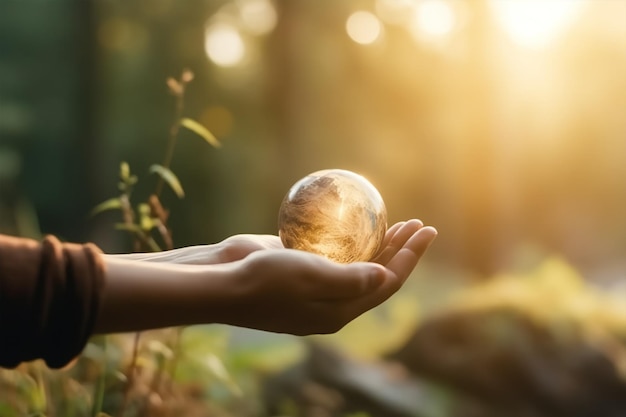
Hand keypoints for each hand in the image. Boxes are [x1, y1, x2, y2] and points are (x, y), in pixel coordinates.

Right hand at [96, 220, 435, 335]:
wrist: (223, 282)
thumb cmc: (265, 282)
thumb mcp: (311, 279)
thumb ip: (350, 281)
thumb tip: (387, 277)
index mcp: (338, 311)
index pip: (386, 283)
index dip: (409, 258)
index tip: (426, 231)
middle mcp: (331, 301)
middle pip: (377, 274)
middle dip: (401, 250)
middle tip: (420, 224)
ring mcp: (315, 285)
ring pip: (358, 264)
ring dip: (380, 244)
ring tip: (399, 223)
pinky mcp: (300, 267)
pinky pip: (334, 253)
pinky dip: (351, 239)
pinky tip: (358, 222)